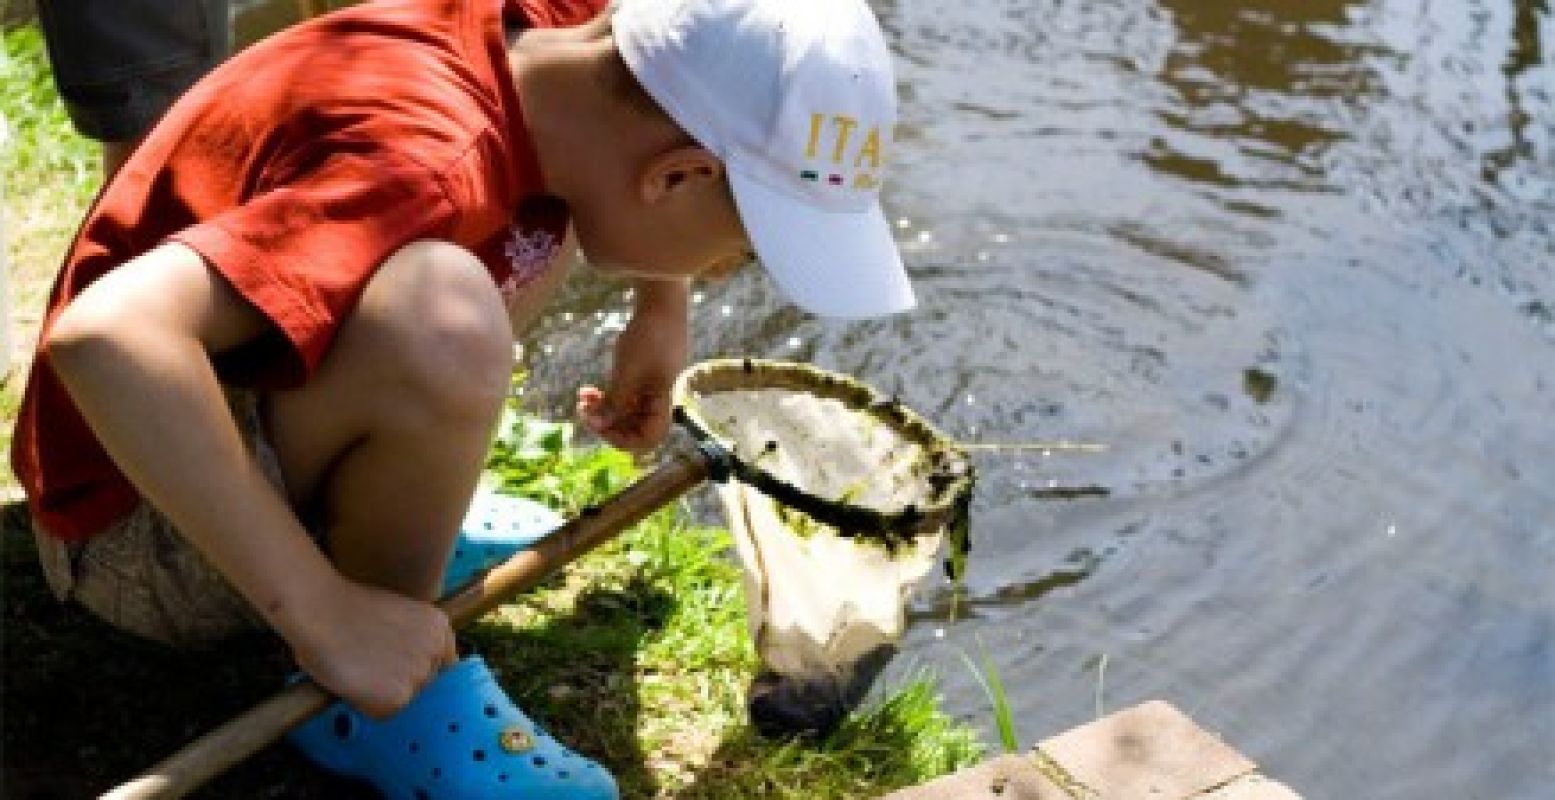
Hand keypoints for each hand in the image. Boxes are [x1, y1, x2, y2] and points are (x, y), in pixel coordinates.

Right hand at [284, 575, 457, 718]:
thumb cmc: (345, 608)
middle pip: (423, 682)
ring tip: (357, 667)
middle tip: (367, 663)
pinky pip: (382, 713)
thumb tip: (408, 661)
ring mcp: (420, 676)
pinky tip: (351, 680)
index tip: (394, 664)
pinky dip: (365, 704)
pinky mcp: (398, 699)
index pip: (439, 662)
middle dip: (398, 678)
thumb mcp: (397, 612)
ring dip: (381, 691)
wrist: (318, 611)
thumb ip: (412, 637)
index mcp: (439, 626)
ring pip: (403, 698)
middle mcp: (436, 651)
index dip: (413, 665)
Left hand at [576, 282, 689, 452]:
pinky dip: (605, 396)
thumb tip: (598, 426)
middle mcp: (657, 399)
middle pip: (634, 427)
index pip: (649, 438)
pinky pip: (622, 396)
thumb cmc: (649, 336)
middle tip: (584, 413)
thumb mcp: (627, 372)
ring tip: (582, 399)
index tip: (601, 428)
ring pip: (624, 412)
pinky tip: (587, 390)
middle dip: (606, 423)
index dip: (625, 440)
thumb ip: (614, 401)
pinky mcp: (641, 375)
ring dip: (602, 409)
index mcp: (662, 401)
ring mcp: (649, 387)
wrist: (661, 302)